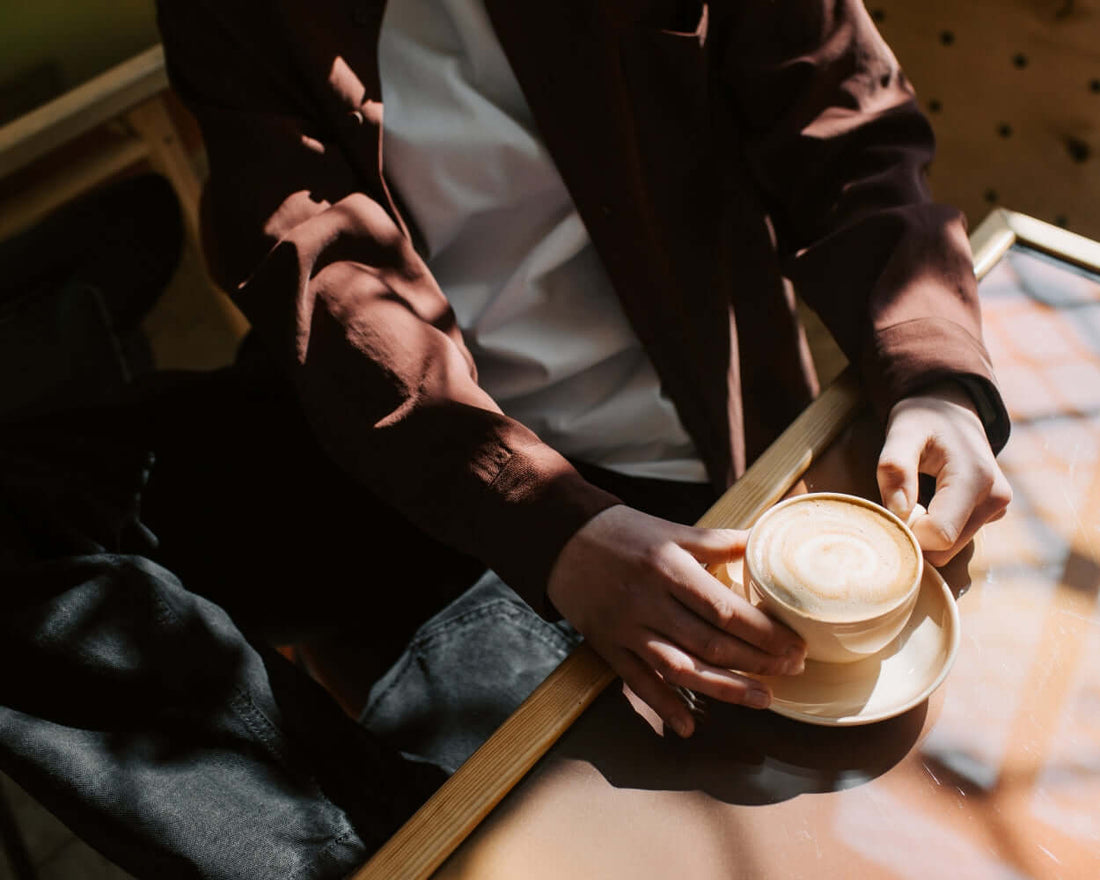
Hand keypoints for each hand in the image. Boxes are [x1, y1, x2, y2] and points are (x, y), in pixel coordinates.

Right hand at [547, 505, 805, 737]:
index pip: (725, 609)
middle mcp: (649, 602)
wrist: (561, 538)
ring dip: (724, 688)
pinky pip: (637, 681)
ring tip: (761, 699)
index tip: (794, 644)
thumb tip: (762, 541)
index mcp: (669, 569)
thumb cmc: (622, 532)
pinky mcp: (608, 646)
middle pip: (710, 643)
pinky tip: (689, 727)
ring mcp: (627, 628)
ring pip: (680, 668)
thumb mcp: (671, 530)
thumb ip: (716, 542)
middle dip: (756, 662)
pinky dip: (663, 705)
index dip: (764, 632)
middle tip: (791, 671)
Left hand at [877, 381, 1011, 566]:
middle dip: (915, 535)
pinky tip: (928, 501)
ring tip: (914, 497)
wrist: (951, 409)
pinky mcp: (991, 513)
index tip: (890, 509)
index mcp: (976, 478)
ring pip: (950, 548)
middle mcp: (995, 498)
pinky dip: (936, 528)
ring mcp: (998, 508)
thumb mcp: (902, 433)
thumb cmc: (924, 418)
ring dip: (924, 532)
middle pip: (945, 548)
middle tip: (898, 502)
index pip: (940, 535)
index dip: (908, 531)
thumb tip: (899, 513)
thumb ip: (896, 468)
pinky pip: (956, 538)